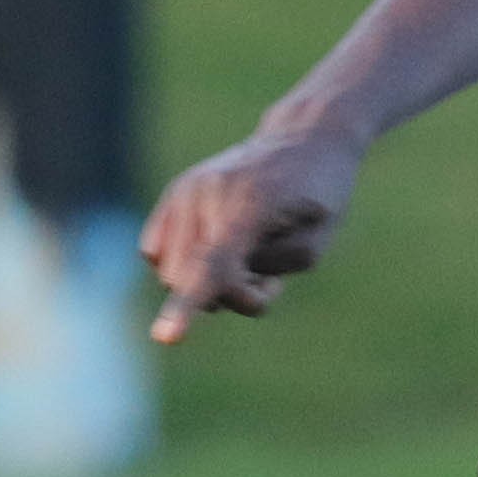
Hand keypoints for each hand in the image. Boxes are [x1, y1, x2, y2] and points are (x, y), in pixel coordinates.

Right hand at [140, 123, 361, 342]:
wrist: (305, 138)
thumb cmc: (319, 195)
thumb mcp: (317, 239)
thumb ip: (274, 269)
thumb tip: (217, 283)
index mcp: (252, 204)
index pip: (214, 264)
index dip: (189, 305)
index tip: (165, 338)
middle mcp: (209, 192)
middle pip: (193, 282)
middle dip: (229, 294)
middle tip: (269, 277)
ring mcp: (186, 189)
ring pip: (171, 273)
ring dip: (208, 280)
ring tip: (247, 251)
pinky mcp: (174, 192)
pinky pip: (158, 254)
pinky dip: (186, 262)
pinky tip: (220, 242)